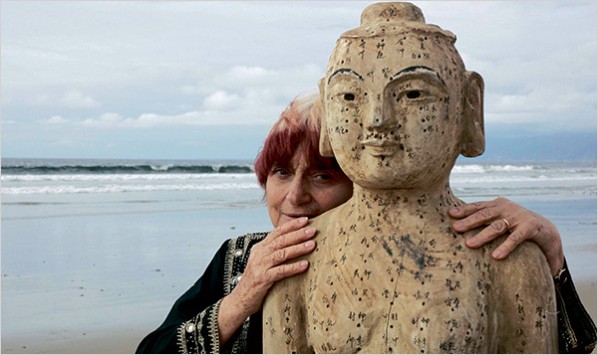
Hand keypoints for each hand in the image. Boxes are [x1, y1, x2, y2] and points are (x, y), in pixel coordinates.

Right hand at [218, 217, 315, 343]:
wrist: (239, 299)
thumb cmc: (255, 281)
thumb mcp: (262, 262)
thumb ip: (274, 252)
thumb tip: (293, 243)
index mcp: (260, 248)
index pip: (277, 232)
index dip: (291, 225)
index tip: (305, 220)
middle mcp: (259, 254)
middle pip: (281, 240)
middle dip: (298, 234)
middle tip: (312, 230)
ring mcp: (260, 266)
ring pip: (281, 253)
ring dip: (298, 248)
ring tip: (312, 244)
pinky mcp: (263, 279)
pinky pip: (281, 271)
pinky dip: (293, 267)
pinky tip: (305, 265)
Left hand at [448, 197, 563, 275]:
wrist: (547, 230)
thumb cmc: (516, 226)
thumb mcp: (500, 219)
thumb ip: (485, 220)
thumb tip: (459, 226)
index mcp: (498, 204)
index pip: (478, 206)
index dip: (464, 209)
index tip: (450, 214)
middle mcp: (507, 208)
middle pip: (484, 214)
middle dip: (469, 221)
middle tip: (455, 228)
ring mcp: (519, 217)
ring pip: (497, 226)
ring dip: (482, 235)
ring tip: (469, 244)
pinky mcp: (530, 228)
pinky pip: (515, 238)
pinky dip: (505, 246)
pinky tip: (496, 256)